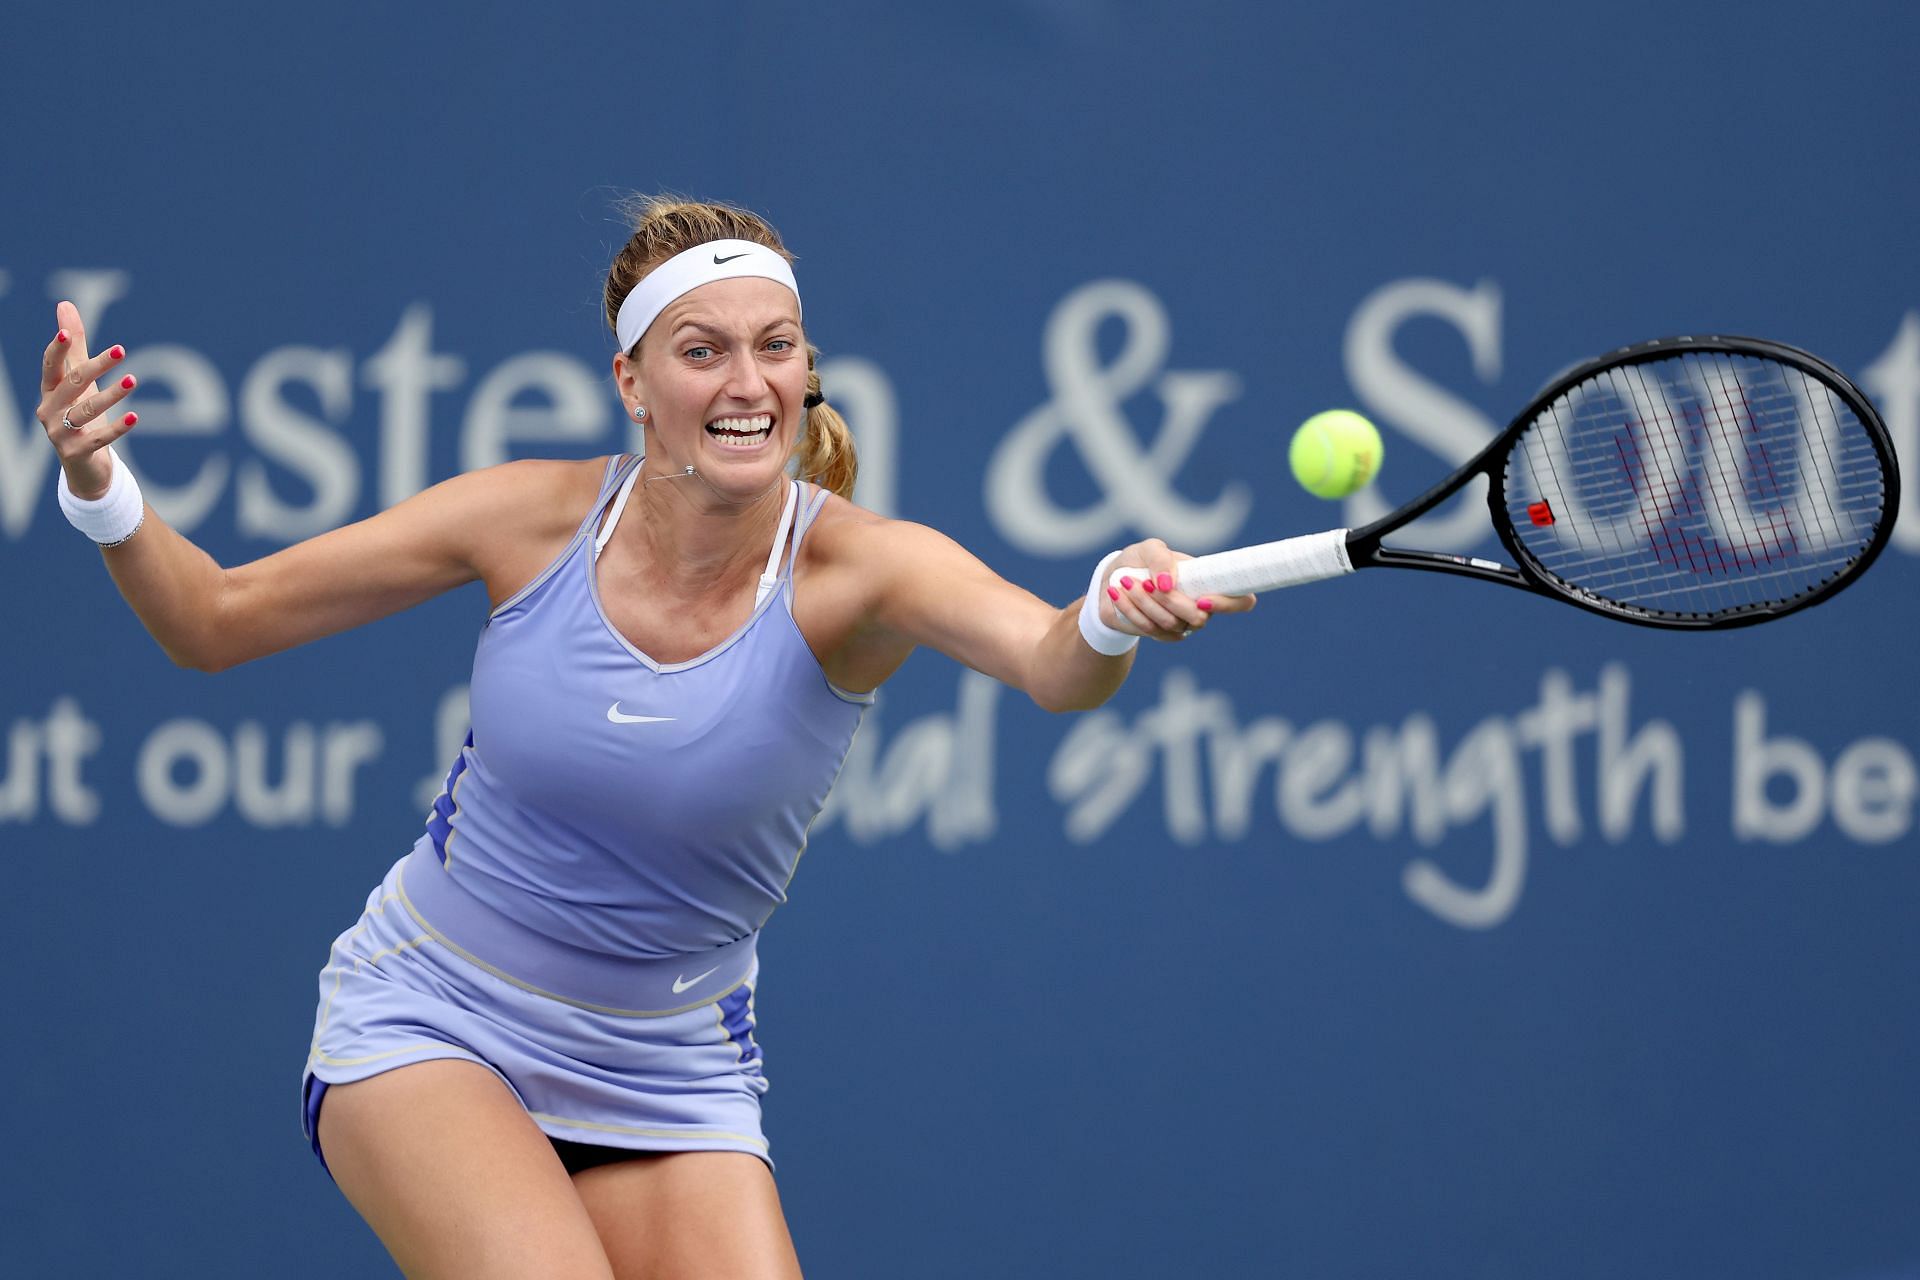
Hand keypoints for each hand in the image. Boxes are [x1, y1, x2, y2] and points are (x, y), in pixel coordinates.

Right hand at [38, 300, 137, 499]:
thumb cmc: (79, 414)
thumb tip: (64, 304)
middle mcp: (49, 410)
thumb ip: (75, 346)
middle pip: (73, 383)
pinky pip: (99, 438)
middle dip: (96, 366)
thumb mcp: (78, 380)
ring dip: (112, 395)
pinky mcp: (75, 452)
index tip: (68, 331)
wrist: (82, 465)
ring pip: (86, 410)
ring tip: (134, 380)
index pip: (50, 365)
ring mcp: (59, 432)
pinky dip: (118, 427)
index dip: (57, 349)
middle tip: (122, 350)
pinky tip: (135, 416)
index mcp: (49, 390)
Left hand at [1099, 537, 1254, 642]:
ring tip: (1126, 581)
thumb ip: (1161, 558)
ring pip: (1171, 624)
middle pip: (1199, 618)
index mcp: (1209, 583)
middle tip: (1147, 582)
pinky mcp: (1160, 634)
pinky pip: (1150, 630)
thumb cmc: (1140, 561)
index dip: (1229, 604)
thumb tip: (1167, 583)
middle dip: (1170, 601)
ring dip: (1145, 602)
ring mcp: (1182, 624)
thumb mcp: (1149, 549)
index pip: (1242, 600)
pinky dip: (1132, 610)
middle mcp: (1201, 607)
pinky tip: (1119, 593)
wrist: (1114, 580)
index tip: (1203, 600)